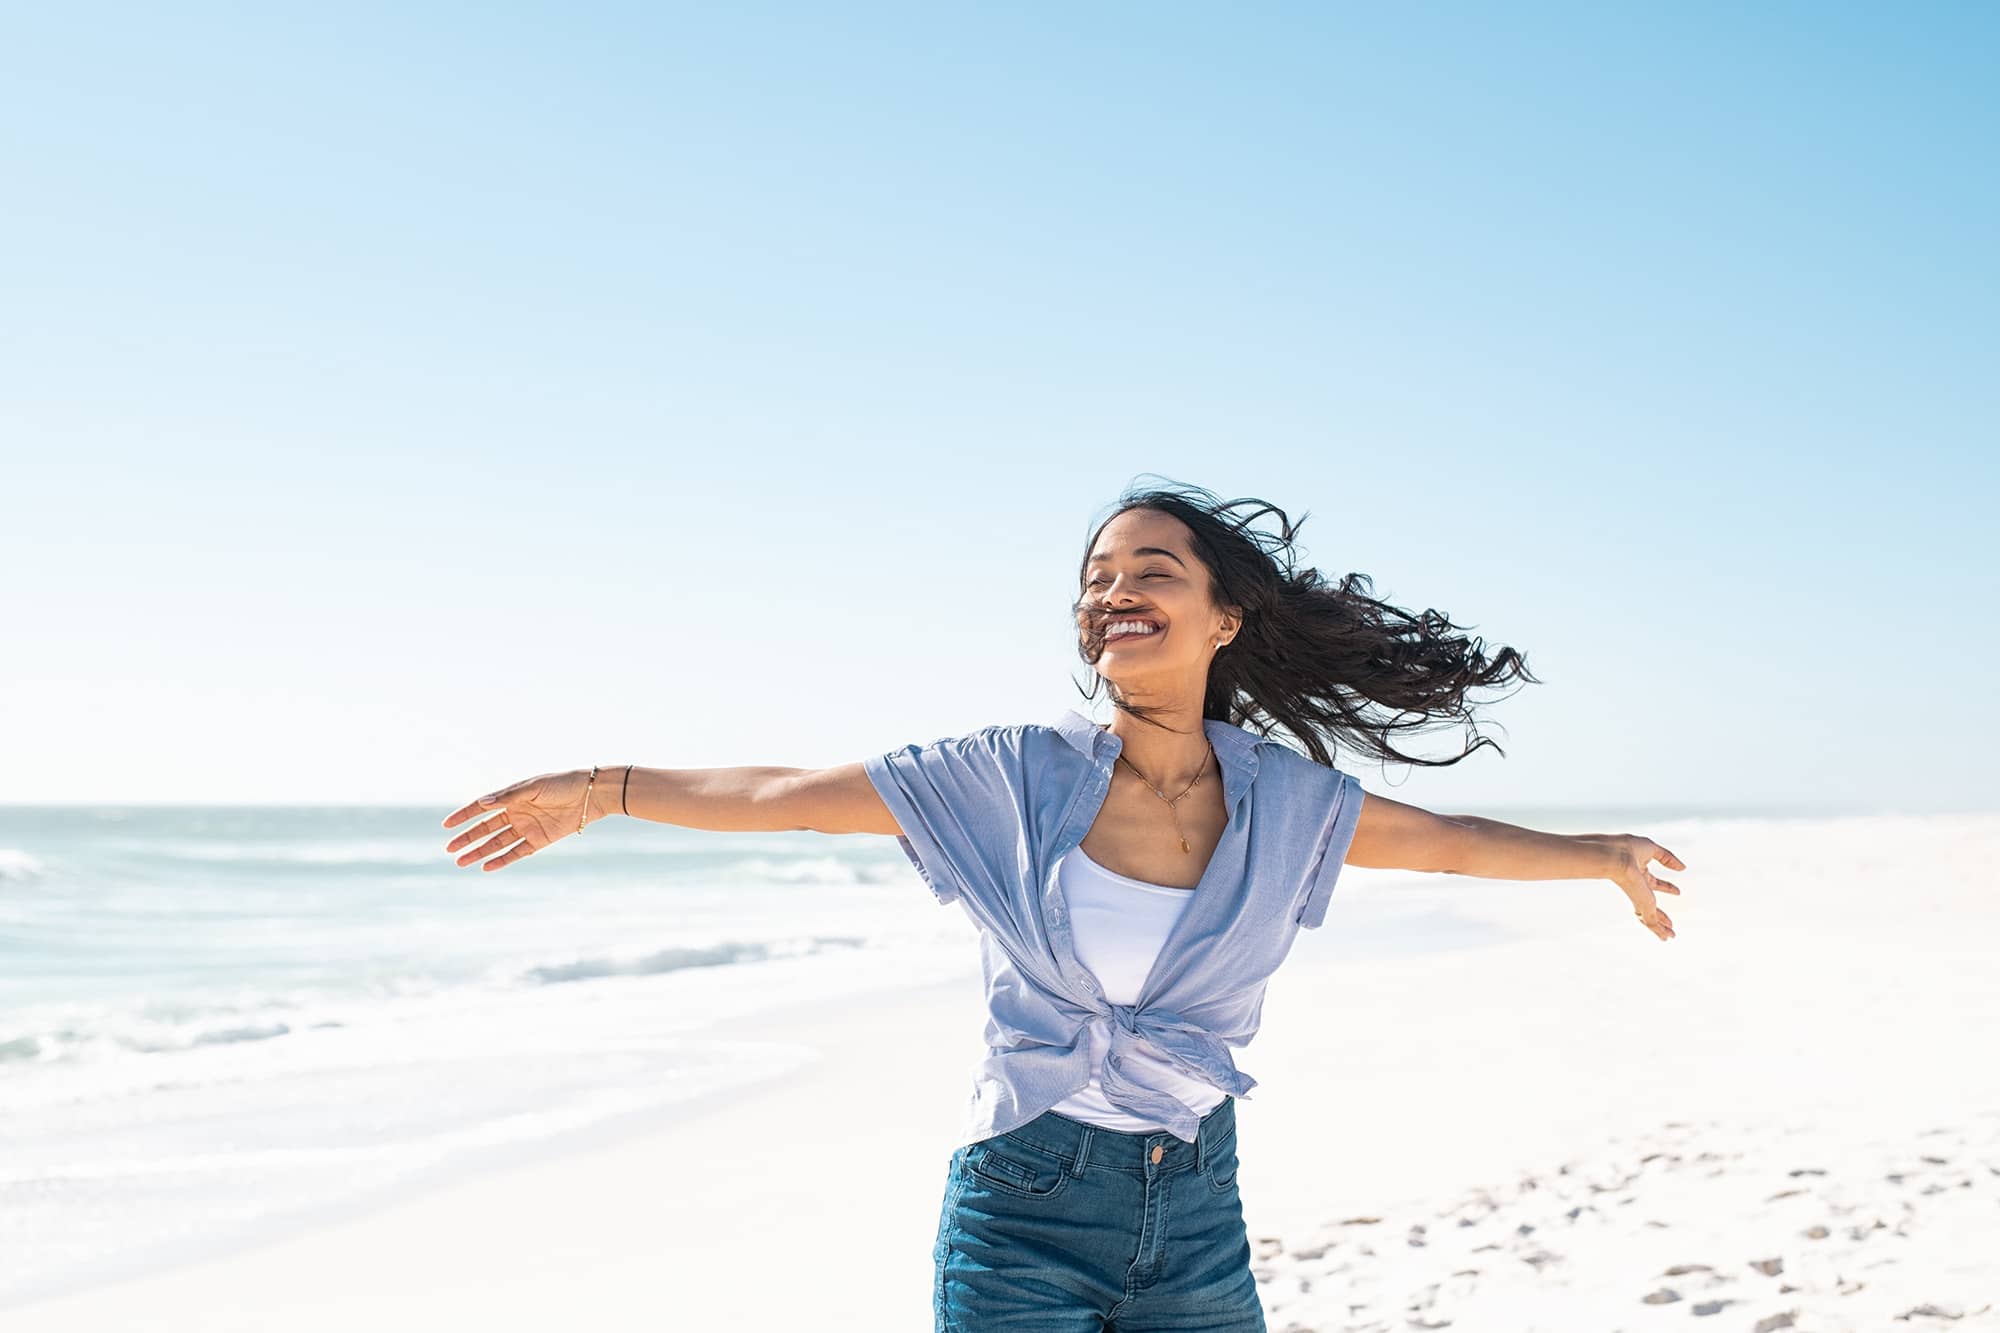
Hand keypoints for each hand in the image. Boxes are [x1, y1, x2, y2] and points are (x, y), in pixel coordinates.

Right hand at [440, 769, 600, 871]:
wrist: (591, 795)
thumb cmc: (562, 784)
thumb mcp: (533, 787)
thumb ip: (508, 797)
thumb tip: (481, 803)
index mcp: (512, 797)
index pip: (481, 808)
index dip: (463, 816)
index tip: (446, 825)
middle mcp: (516, 813)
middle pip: (486, 829)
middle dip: (468, 838)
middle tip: (449, 849)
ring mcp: (527, 828)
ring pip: (497, 843)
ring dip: (480, 852)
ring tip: (461, 861)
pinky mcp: (539, 841)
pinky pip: (517, 852)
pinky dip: (502, 860)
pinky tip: (486, 867)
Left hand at [1605, 834, 1684, 940]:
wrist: (1615, 857)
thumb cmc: (1627, 848)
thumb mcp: (1652, 850)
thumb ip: (1667, 858)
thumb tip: (1682, 867)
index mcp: (1639, 872)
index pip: (1654, 883)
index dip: (1666, 887)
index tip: (1678, 892)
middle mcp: (1638, 887)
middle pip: (1650, 904)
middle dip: (1661, 914)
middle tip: (1670, 923)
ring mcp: (1638, 898)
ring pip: (1650, 917)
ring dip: (1661, 927)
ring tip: (1670, 935)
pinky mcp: (1641, 905)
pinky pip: (1651, 922)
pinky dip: (1659, 931)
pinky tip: (1666, 937)